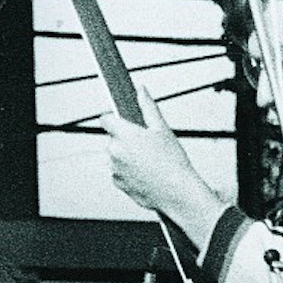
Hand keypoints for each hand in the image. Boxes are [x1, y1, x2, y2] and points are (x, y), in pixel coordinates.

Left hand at [100, 88, 227, 250]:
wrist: (177, 192)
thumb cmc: (172, 161)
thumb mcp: (162, 129)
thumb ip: (148, 107)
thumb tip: (140, 90)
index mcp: (124, 134)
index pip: (105, 118)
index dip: (114, 117)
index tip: (123, 120)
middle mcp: (114, 151)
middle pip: (113, 138)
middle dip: (125, 139)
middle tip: (146, 144)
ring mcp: (114, 169)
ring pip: (116, 156)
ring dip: (126, 156)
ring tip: (148, 160)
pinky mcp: (118, 183)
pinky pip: (119, 172)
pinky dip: (128, 171)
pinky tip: (146, 172)